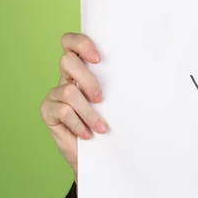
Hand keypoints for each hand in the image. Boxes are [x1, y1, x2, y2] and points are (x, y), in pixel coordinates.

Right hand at [39, 33, 107, 180]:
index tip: (98, 59)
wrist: (99, 155)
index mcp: (82, 69)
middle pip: (67, 61)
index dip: (81, 44)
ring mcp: (55, 94)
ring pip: (69, 91)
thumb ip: (120, 85)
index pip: (71, 43)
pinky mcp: (47, 111)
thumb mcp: (118, 102)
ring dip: (89, 112)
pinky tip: (88, 134)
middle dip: (87, 79)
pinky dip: (79, 124)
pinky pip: (62, 111)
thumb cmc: (112, 124)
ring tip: (102, 127)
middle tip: (101, 98)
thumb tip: (150, 72)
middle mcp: (66, 78)